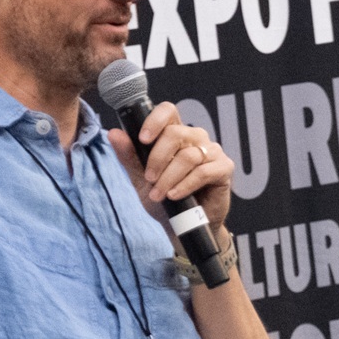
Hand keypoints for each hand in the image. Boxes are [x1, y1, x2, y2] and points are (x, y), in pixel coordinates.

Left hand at [107, 102, 231, 237]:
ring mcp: (212, 152)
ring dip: (169, 177)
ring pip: (188, 156)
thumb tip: (113, 133)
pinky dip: (185, 185)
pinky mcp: (224, 168)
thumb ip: (129, 157)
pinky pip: (204, 171)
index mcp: (175, 134)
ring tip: (159, 194)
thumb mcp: (140, 179)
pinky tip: (175, 196)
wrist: (182, 227)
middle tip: (149, 179)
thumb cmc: (164, 200)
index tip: (142, 139)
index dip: (155, 120)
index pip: (168, 111)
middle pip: (176, 133)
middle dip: (157, 158)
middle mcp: (195, 138)